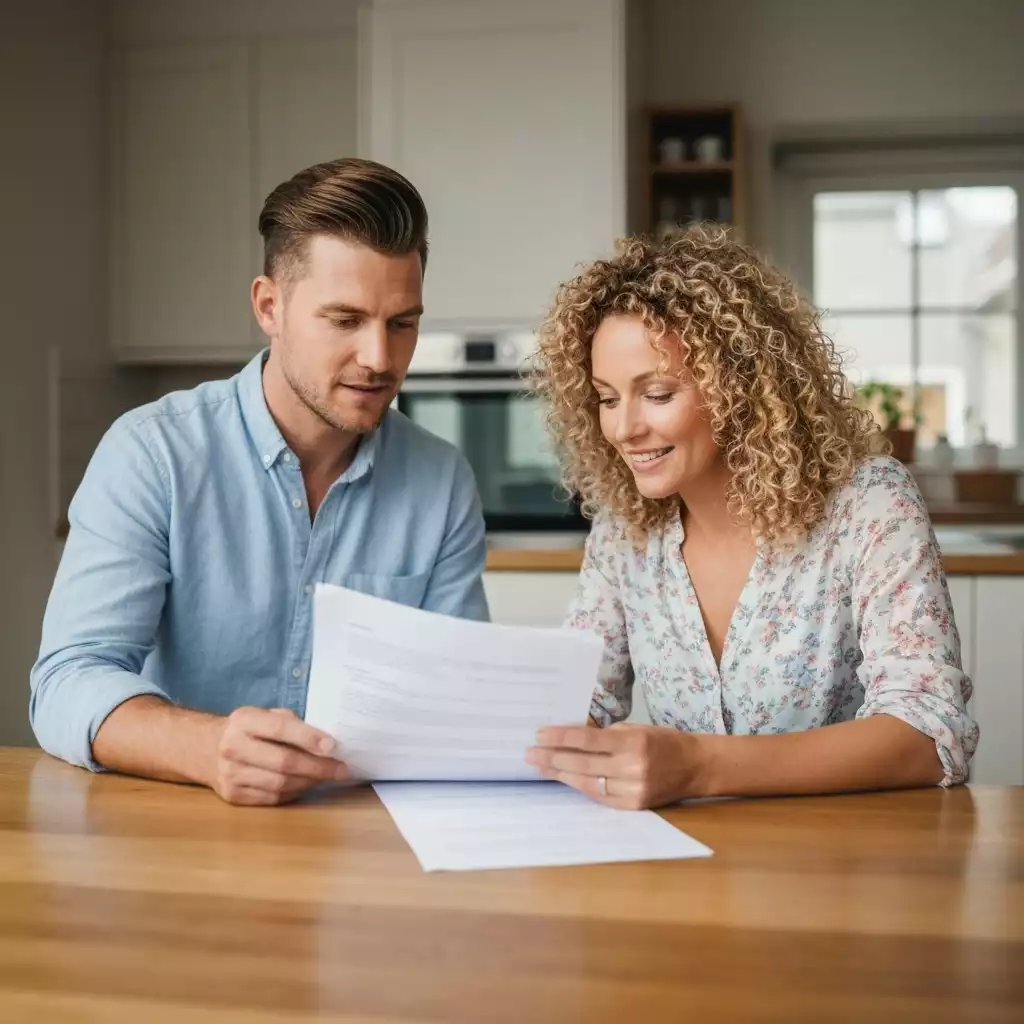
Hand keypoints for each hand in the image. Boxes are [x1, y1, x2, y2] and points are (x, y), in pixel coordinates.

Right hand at [207, 707, 347, 805]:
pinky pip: (271, 798)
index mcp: (244, 720)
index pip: (280, 729)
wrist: (204, 749)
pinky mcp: (232, 795)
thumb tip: (326, 741)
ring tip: (327, 777)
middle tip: (341, 769)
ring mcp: (230, 774)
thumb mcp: (263, 715)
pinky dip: (294, 793)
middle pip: (283, 763)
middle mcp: (233, 747)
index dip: (309, 738)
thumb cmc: (246, 730)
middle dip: (318, 767)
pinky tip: (306, 785)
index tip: (333, 746)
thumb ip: (290, 723)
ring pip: (280, 784)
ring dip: (309, 782)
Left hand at [526, 723, 708, 808]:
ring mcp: (632, 790)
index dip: (560, 738)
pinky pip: (599, 797)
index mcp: (633, 742)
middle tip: (530, 754)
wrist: (695, 767)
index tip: (539, 735)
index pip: (587, 740)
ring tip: (540, 767)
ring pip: (587, 783)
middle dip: (552, 759)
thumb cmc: (664, 741)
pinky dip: (580, 787)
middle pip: (582, 764)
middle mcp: (632, 768)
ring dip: (561, 775)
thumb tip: (569, 736)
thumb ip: (605, 735)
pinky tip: (564, 779)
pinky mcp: (633, 806)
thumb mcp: (636, 728)